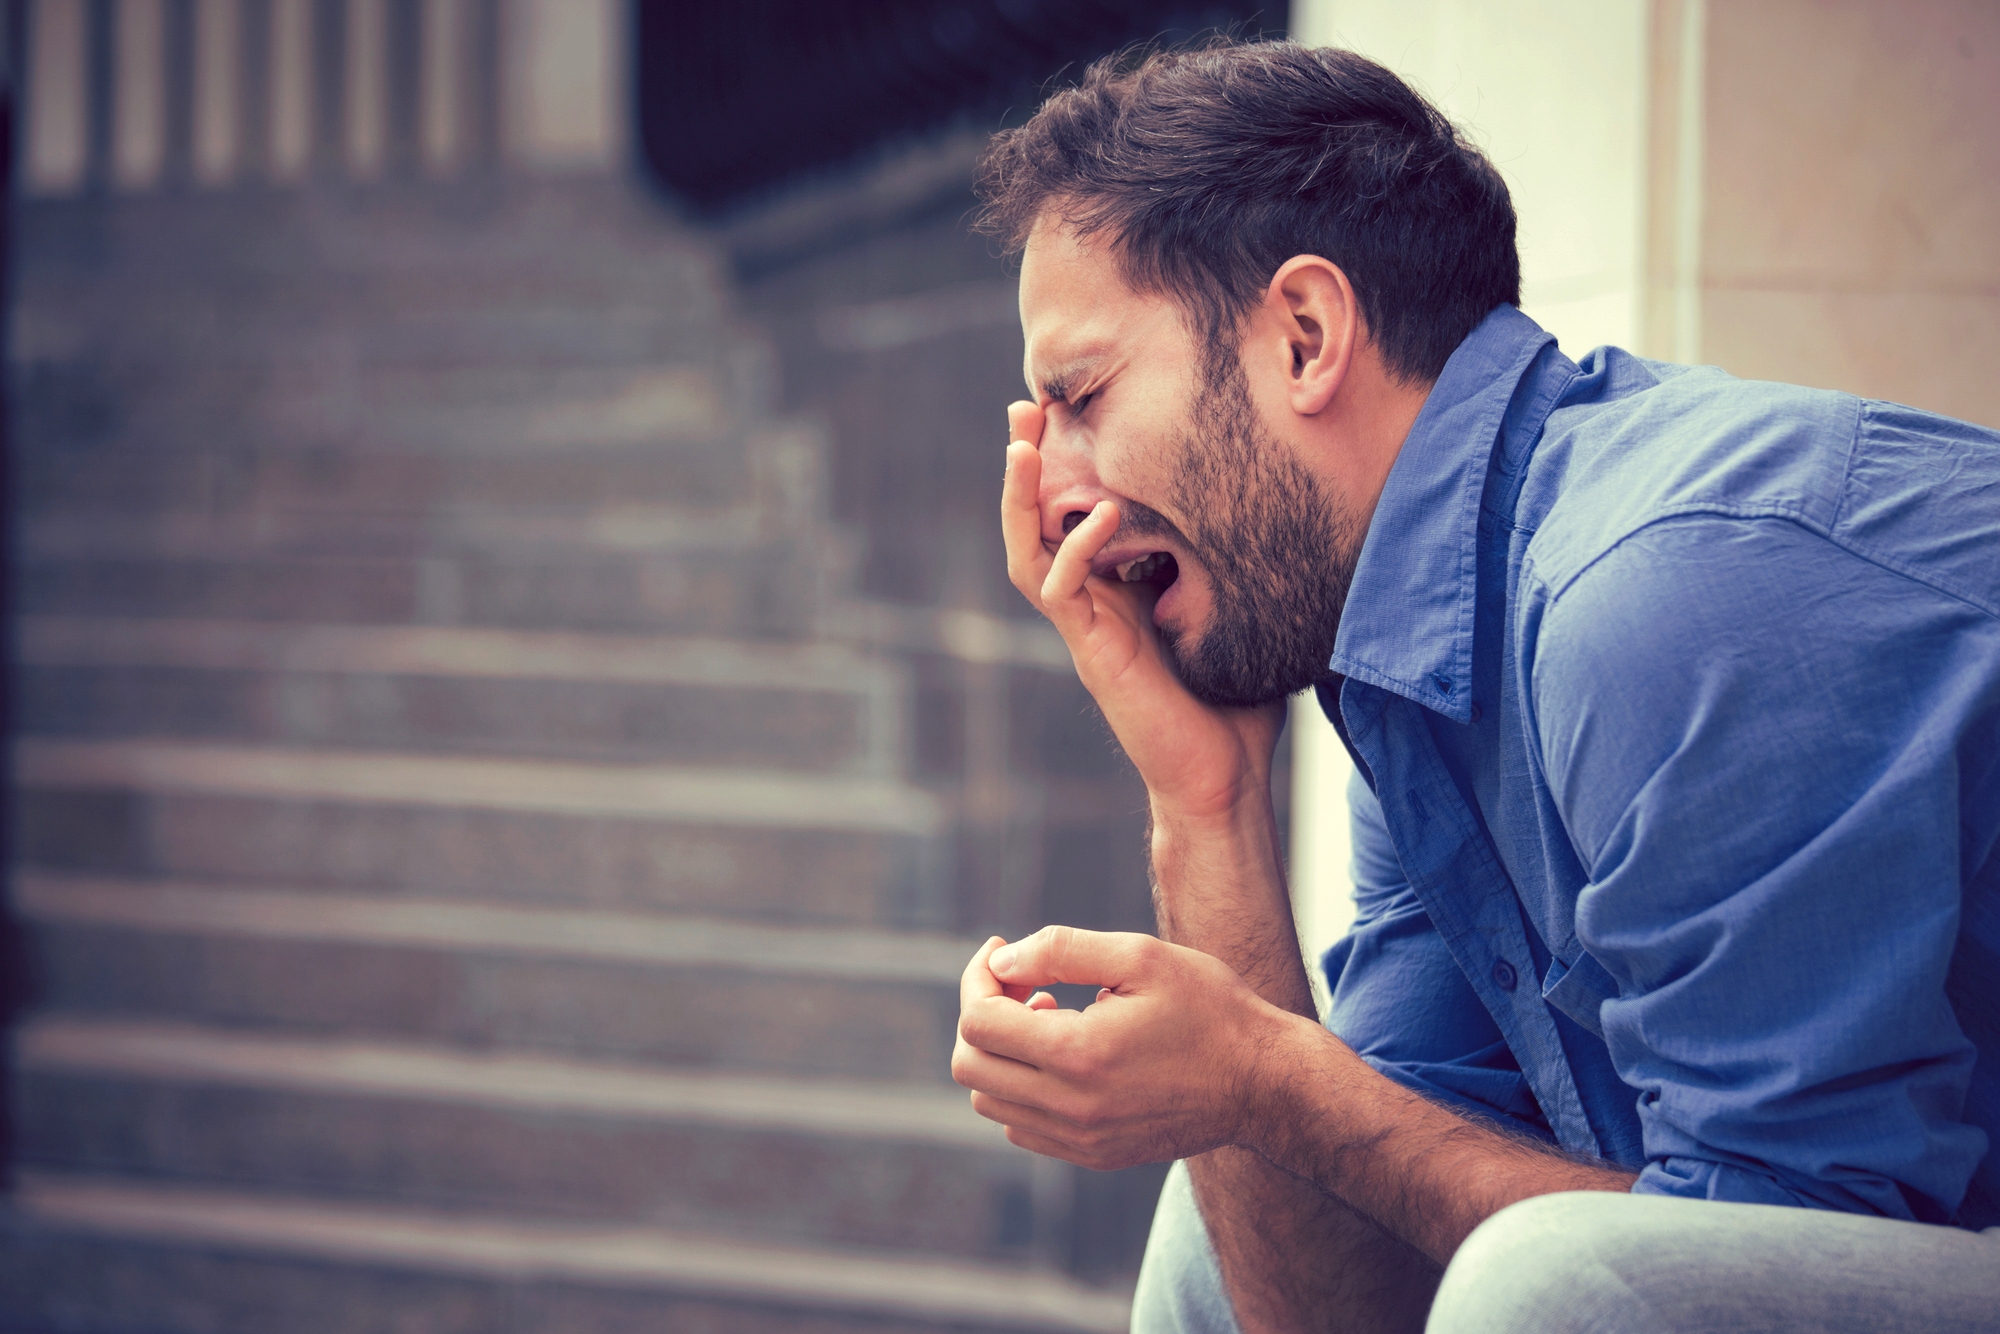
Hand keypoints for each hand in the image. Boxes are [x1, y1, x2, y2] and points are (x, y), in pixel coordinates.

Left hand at [950, 924, 1283, 1170]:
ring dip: (1002, 1052)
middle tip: (1024, 982)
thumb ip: (1060, 950)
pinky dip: (1022, 1087)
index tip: (1002, 951)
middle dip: (982, 1012)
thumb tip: (1000, 959)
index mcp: (1079, 1053)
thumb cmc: (1209, 1008)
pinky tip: (1066, 1055)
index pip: (977, 1023)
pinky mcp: (1094, 1156)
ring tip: (1052, 1014)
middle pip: (971, 1065)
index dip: (977, 977)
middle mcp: (1072, 1108)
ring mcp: (1081, 1141)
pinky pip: (1022, 1127)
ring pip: (990, 1101)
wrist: (1265, 1083)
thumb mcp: (1140, 956)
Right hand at [1003, 402, 1283, 822]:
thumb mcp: (1237, 609)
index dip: (1066, 463)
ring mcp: (1087, 628)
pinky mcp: (1093, 654)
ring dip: (1020, 499)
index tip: (1068, 407)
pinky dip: (1075, 550)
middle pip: (1036, 522)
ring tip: (1021, 446)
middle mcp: (1093, 602)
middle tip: (1024, 406)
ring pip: (1028, 552)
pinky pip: (1063, 592)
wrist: (1224, 777)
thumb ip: (1236, 562)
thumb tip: (1283, 499)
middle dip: (1026, 464)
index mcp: (1119, 588)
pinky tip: (1097, 515)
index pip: (1076, 512)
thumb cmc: (1237, 704)